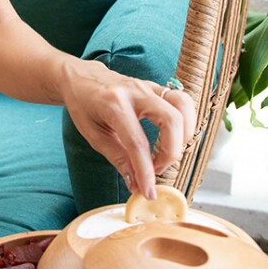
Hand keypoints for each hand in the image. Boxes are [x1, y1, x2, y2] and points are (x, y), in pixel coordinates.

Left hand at [60, 60, 194, 199]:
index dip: (146, 171)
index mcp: (113, 104)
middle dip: (171, 153)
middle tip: (157, 169)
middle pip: (171, 120)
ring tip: (169, 152)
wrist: (81, 77)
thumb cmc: (83, 104)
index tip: (149, 191)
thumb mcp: (93, 134)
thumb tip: (136, 183)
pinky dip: (186, 120)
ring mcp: (148, 86)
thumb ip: (117, 158)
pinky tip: (176, 137)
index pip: (137, 142)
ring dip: (185, 134)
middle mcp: (135, 92)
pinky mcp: (156, 87)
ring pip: (183, 105)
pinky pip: (182, 101)